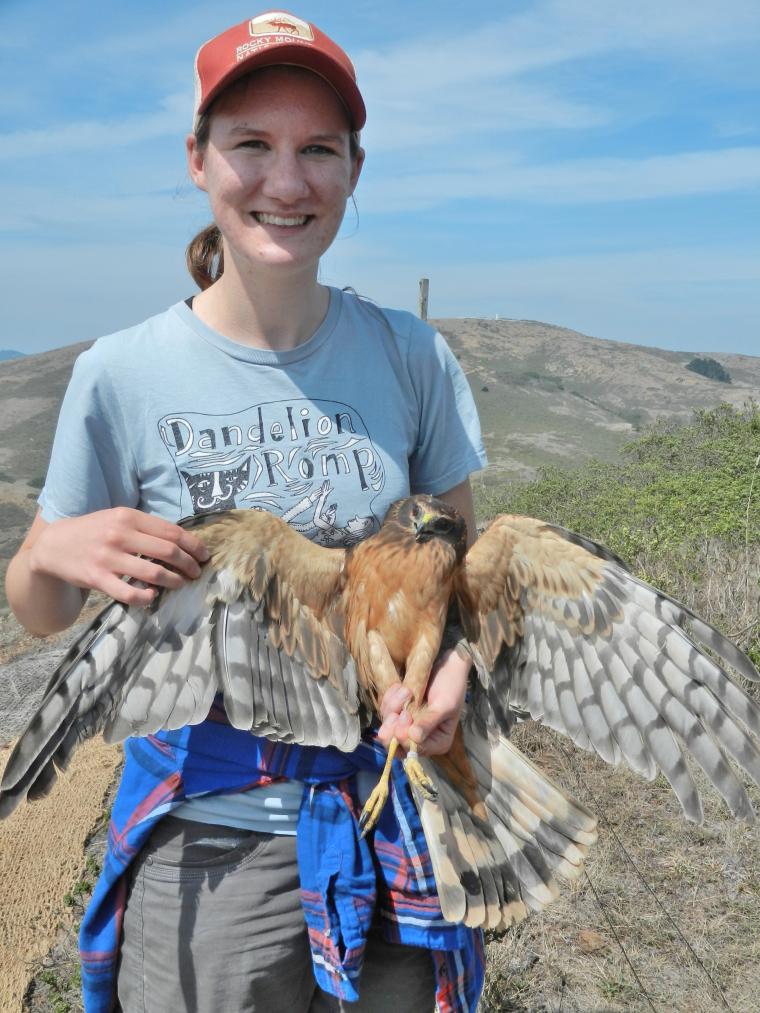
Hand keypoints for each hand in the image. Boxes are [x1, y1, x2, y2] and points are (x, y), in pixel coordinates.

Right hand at [29, 508, 210, 606]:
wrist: (53, 545)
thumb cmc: (94, 531)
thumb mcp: (118, 518)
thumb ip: (145, 527)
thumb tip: (181, 541)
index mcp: (128, 517)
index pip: (171, 532)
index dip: (193, 545)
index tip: (204, 554)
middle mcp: (120, 535)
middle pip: (168, 552)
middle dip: (189, 564)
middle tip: (196, 572)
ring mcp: (108, 558)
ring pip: (153, 573)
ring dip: (174, 581)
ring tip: (182, 583)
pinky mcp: (98, 578)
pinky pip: (129, 593)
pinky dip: (146, 597)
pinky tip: (153, 596)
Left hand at [377, 648, 470, 755]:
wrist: (447, 663)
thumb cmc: (451, 685)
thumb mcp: (444, 705)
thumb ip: (429, 722)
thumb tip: (414, 737)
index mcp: (436, 743)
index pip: (413, 750)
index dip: (403, 737)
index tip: (404, 716)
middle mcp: (420, 738)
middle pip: (395, 743)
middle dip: (393, 725)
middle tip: (399, 708)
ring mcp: (407, 724)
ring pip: (388, 725)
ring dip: (393, 706)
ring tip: (406, 690)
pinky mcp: (399, 711)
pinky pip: (386, 710)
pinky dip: (390, 698)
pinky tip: (401, 687)